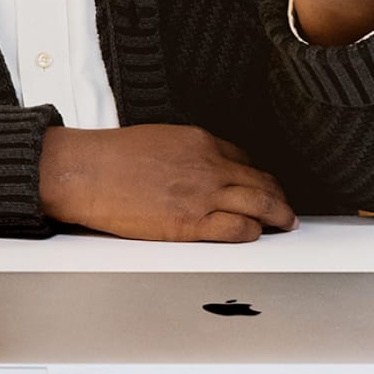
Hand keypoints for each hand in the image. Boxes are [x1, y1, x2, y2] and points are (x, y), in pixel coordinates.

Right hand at [38, 125, 296, 241]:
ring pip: (259, 204)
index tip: (259, 184)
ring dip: (277, 215)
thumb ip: (185, 153)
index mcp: (199, 142)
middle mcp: (209, 166)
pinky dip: (252, 233)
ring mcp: (203, 195)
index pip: (243, 158)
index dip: (255, 174)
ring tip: (284, 223)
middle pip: (261, 181)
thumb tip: (196, 168)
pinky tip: (254, 235)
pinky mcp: (192, 223)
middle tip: (285, 208)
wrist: (87, 173)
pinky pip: (238, 229)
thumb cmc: (111, 157)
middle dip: (278, 196)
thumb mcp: (157, 139)